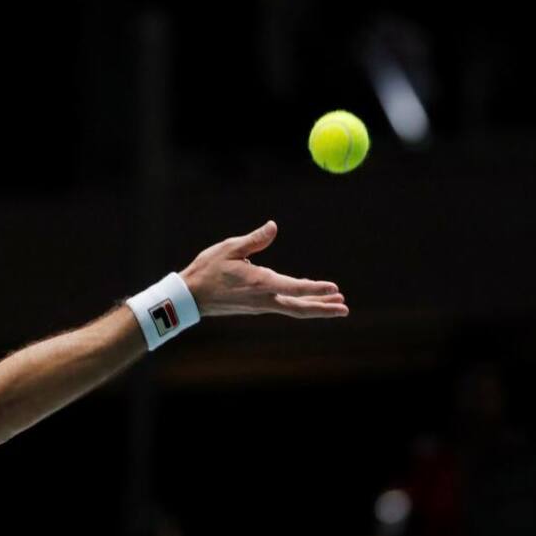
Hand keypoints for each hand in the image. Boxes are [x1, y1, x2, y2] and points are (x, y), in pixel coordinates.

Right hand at [179, 221, 348, 317]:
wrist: (190, 297)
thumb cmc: (207, 270)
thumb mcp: (229, 248)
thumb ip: (254, 239)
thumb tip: (274, 226)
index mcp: (261, 283)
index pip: (294, 288)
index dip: (316, 288)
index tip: (335, 288)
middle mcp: (264, 299)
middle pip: (300, 308)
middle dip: (324, 309)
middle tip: (345, 308)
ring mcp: (260, 306)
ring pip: (293, 309)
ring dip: (315, 306)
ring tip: (336, 305)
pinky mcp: (255, 307)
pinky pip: (283, 306)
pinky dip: (300, 303)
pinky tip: (306, 297)